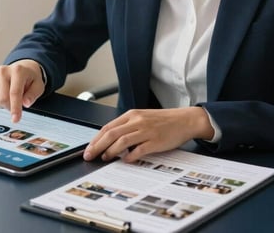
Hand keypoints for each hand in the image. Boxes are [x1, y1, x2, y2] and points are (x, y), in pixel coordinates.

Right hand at [0, 59, 44, 122]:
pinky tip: (2, 97)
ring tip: (10, 99)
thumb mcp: (38, 86)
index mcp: (18, 70)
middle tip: (17, 105)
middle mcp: (3, 71)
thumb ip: (33, 95)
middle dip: (10, 107)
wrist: (22, 69)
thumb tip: (25, 103)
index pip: (14, 93)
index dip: (15, 108)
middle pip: (2, 99)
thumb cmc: (30, 79)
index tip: (15, 119)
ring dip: (3, 105)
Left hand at [82, 107, 214, 162]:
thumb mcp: (142, 118)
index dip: (96, 139)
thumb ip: (127, 127)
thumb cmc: (163, 121)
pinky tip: (126, 160)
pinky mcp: (155, 141)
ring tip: (105, 158)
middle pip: (111, 134)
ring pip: (122, 141)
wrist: (185, 120)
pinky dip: (129, 156)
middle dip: (97, 146)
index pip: (108, 127)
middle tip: (90, 156)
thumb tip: (110, 141)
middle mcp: (137, 121)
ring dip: (111, 151)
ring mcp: (146, 131)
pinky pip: (139, 150)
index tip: (88, 149)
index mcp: (132, 115)